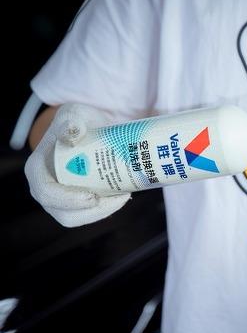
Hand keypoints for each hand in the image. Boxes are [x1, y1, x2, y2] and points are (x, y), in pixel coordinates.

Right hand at [25, 103, 130, 226]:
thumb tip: (74, 132)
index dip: (67, 200)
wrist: (89, 129)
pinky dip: (107, 209)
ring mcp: (61, 199)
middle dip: (92, 212)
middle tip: (119, 198)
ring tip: (124, 195)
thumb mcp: (74, 114)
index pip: (46, 192)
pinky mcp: (77, 202)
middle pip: (64, 214)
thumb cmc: (78, 122)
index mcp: (37, 169)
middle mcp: (45, 188)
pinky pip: (90, 214)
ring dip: (104, 212)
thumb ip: (72, 120)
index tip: (92, 197)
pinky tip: (124, 196)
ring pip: (79, 218)